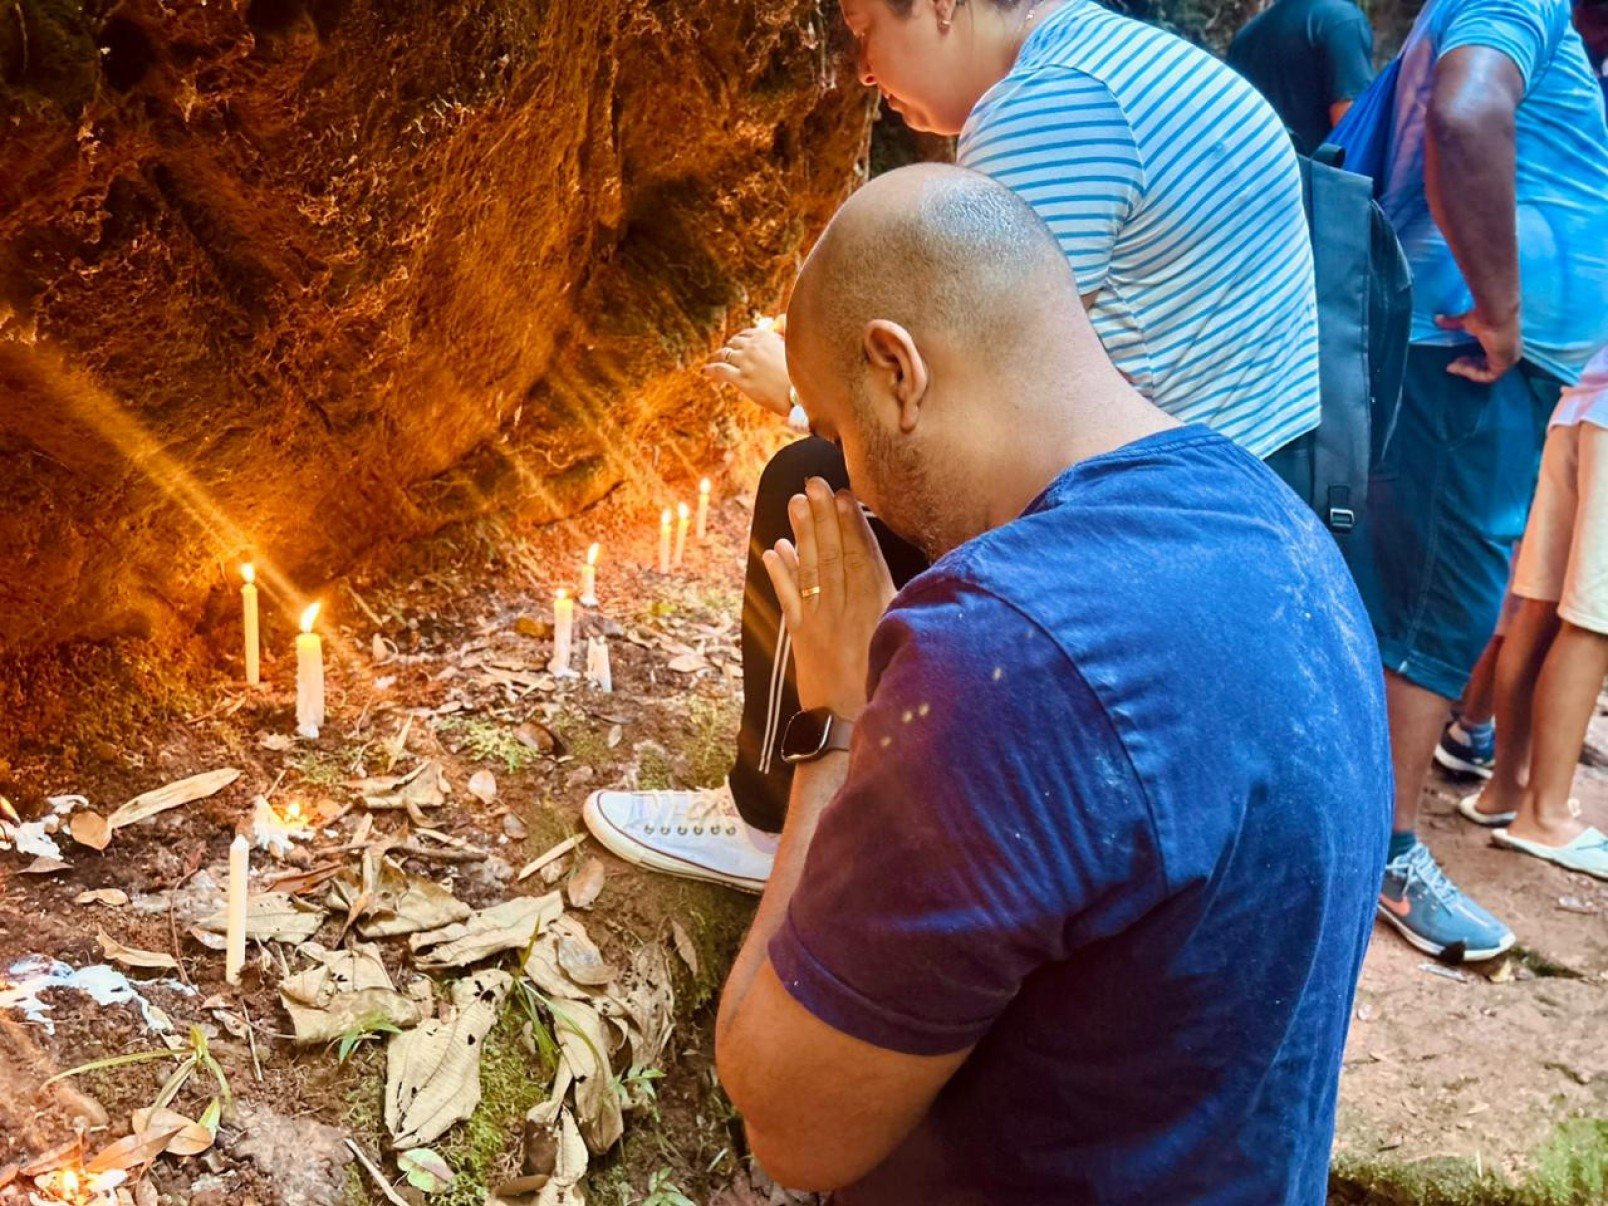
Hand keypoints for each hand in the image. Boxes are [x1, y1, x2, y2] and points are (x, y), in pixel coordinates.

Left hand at [703, 321, 792, 417]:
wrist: (801, 393)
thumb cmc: (801, 373)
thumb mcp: (795, 344)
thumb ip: (785, 329)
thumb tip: (778, 317)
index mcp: (766, 336)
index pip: (746, 334)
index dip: (740, 341)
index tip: (737, 347)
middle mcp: (753, 346)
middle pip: (733, 343)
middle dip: (728, 350)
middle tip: (724, 358)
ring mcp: (746, 362)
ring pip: (724, 355)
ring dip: (716, 359)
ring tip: (711, 364)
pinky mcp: (741, 379)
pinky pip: (719, 370)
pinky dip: (709, 370)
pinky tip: (704, 372)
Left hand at [762, 478, 895, 720]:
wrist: (853, 730)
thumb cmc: (887, 684)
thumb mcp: (901, 638)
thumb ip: (897, 605)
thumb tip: (893, 574)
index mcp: (879, 608)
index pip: (864, 557)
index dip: (853, 524)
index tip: (845, 496)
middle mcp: (849, 611)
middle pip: (836, 555)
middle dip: (824, 517)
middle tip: (813, 484)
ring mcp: (822, 623)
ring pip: (812, 570)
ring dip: (803, 535)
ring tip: (795, 504)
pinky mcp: (802, 639)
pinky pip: (789, 599)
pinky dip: (781, 573)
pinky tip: (775, 550)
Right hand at [1436, 307, 1520, 383]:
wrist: (1496, 314)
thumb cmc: (1487, 316)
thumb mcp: (1467, 322)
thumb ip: (1454, 323)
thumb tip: (1437, 319)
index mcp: (1505, 342)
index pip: (1488, 357)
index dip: (1471, 361)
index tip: (1456, 359)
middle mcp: (1509, 353)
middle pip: (1486, 367)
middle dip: (1468, 367)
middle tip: (1452, 364)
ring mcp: (1508, 360)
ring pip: (1486, 373)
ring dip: (1468, 371)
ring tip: (1454, 366)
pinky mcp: (1504, 366)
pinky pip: (1487, 376)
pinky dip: (1472, 373)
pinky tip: (1460, 367)